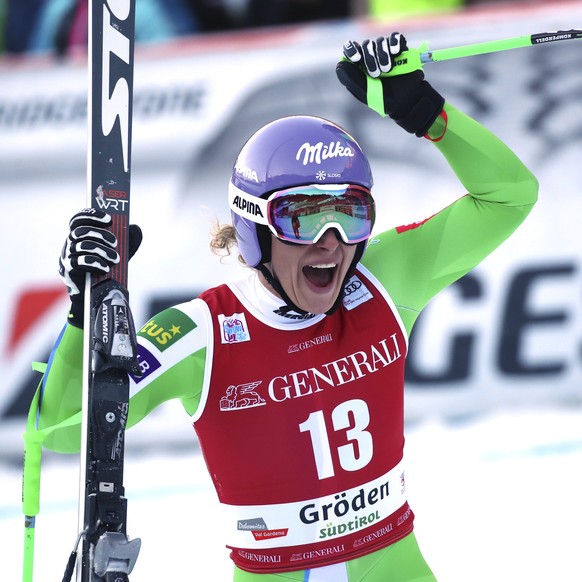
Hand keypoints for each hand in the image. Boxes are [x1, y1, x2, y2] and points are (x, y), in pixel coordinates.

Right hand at [58, 208, 141, 326]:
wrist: (96, 296)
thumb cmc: (105, 271)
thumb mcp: (119, 253)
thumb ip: (127, 242)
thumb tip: (136, 229)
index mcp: (79, 237)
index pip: (78, 220)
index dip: (91, 215)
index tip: (109, 219)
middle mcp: (69, 245)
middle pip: (80, 232)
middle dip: (100, 234)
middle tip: (115, 242)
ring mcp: (66, 258)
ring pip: (81, 246)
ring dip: (101, 250)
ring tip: (115, 259)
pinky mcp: (69, 272)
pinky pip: (79, 263)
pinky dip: (95, 263)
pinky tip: (106, 268)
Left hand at [336, 33, 444, 136]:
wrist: (407, 101)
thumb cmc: (385, 99)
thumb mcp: (366, 93)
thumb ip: (352, 80)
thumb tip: (340, 65)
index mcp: (361, 66)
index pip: (351, 50)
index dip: (352, 50)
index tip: (357, 58)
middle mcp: (372, 56)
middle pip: (366, 45)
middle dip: (370, 58)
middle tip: (376, 74)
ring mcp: (386, 51)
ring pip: (380, 41)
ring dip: (383, 54)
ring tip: (388, 70)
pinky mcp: (400, 49)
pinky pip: (396, 38)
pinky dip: (395, 43)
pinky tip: (396, 52)